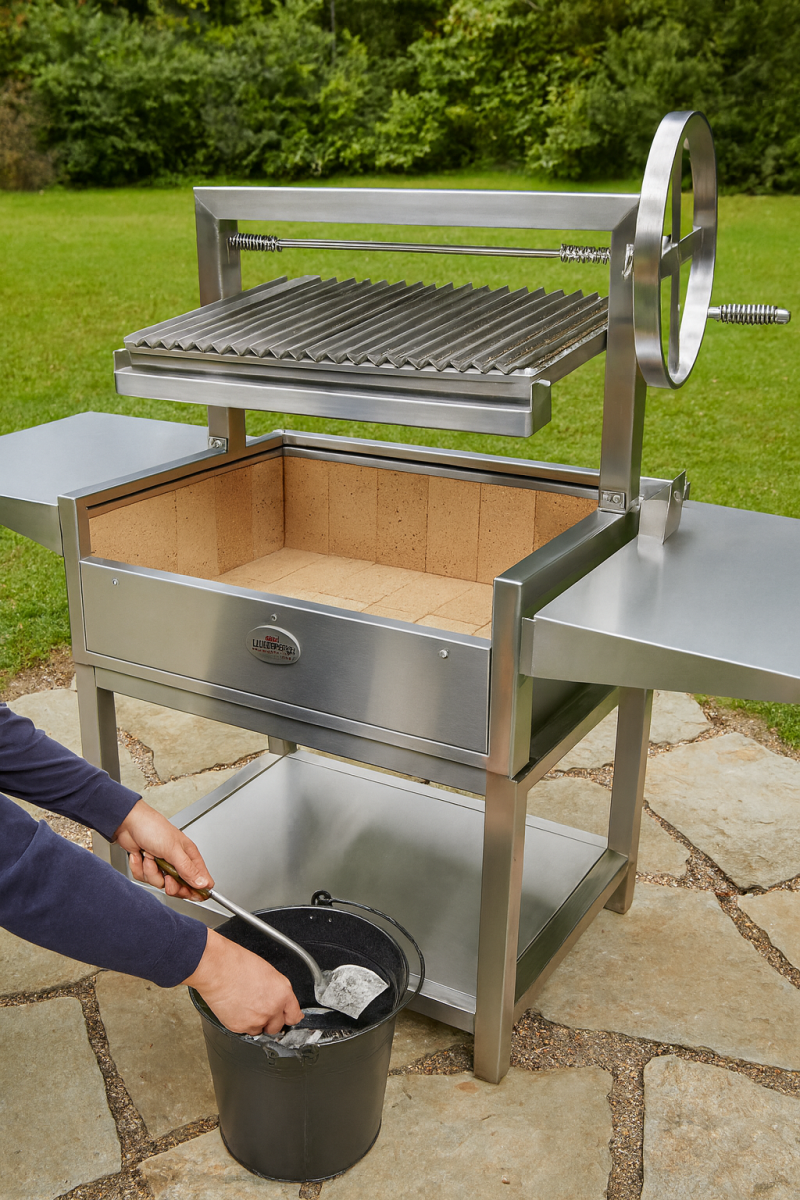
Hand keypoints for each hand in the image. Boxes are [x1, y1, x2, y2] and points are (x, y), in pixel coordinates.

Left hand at [113, 799, 213, 900]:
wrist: (128, 823)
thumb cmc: (153, 827)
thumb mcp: (173, 849)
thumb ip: (188, 869)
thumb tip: (203, 883)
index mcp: (189, 856)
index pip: (201, 879)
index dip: (198, 890)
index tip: (190, 894)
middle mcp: (177, 862)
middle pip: (180, 887)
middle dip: (171, 885)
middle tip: (167, 877)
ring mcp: (162, 865)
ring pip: (159, 884)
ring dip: (151, 871)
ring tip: (150, 856)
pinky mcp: (148, 866)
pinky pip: (145, 878)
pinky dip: (140, 868)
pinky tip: (140, 856)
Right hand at [184, 929, 302, 1034]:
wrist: (217, 968)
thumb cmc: (238, 963)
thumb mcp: (268, 972)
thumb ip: (277, 990)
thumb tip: (279, 1000)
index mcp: (282, 993)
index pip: (294, 1016)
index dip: (289, 1017)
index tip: (286, 1018)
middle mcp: (272, 1009)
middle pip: (277, 1026)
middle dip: (270, 1020)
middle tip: (259, 1008)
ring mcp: (256, 1020)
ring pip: (260, 1030)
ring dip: (255, 1022)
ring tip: (245, 1004)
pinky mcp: (240, 1027)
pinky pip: (244, 1031)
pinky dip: (241, 1023)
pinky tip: (236, 1008)